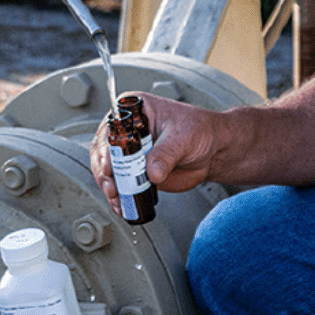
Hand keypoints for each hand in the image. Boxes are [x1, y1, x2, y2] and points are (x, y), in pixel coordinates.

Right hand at [89, 95, 224, 215]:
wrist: (212, 151)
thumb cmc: (200, 131)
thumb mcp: (183, 137)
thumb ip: (166, 154)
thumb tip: (152, 172)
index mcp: (135, 110)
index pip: (112, 128)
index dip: (107, 147)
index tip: (109, 166)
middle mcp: (126, 130)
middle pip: (103, 150)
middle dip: (105, 171)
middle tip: (112, 187)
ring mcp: (128, 152)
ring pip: (107, 170)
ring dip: (109, 186)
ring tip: (117, 199)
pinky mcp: (133, 171)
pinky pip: (119, 184)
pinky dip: (119, 196)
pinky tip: (122, 205)